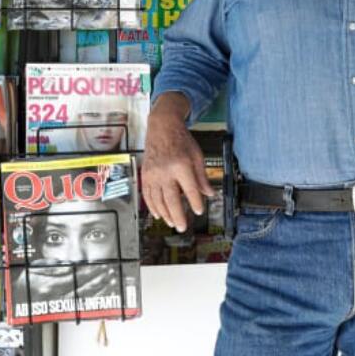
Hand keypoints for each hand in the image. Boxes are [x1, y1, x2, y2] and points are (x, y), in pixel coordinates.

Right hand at [140, 94, 214, 232]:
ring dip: (165, 214)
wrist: (162, 127)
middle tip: (183, 228)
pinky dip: (152, 207)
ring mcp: (153, 174)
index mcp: (181, 166)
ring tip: (173, 223)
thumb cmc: (182, 141)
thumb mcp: (197, 156)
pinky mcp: (145, 175)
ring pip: (158, 201)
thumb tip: (210, 194)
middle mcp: (165, 172)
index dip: (195, 203)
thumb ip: (202, 177)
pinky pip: (147, 196)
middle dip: (178, 216)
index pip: (190, 190)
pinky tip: (158, 215)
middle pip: (171, 199)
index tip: (199, 212)